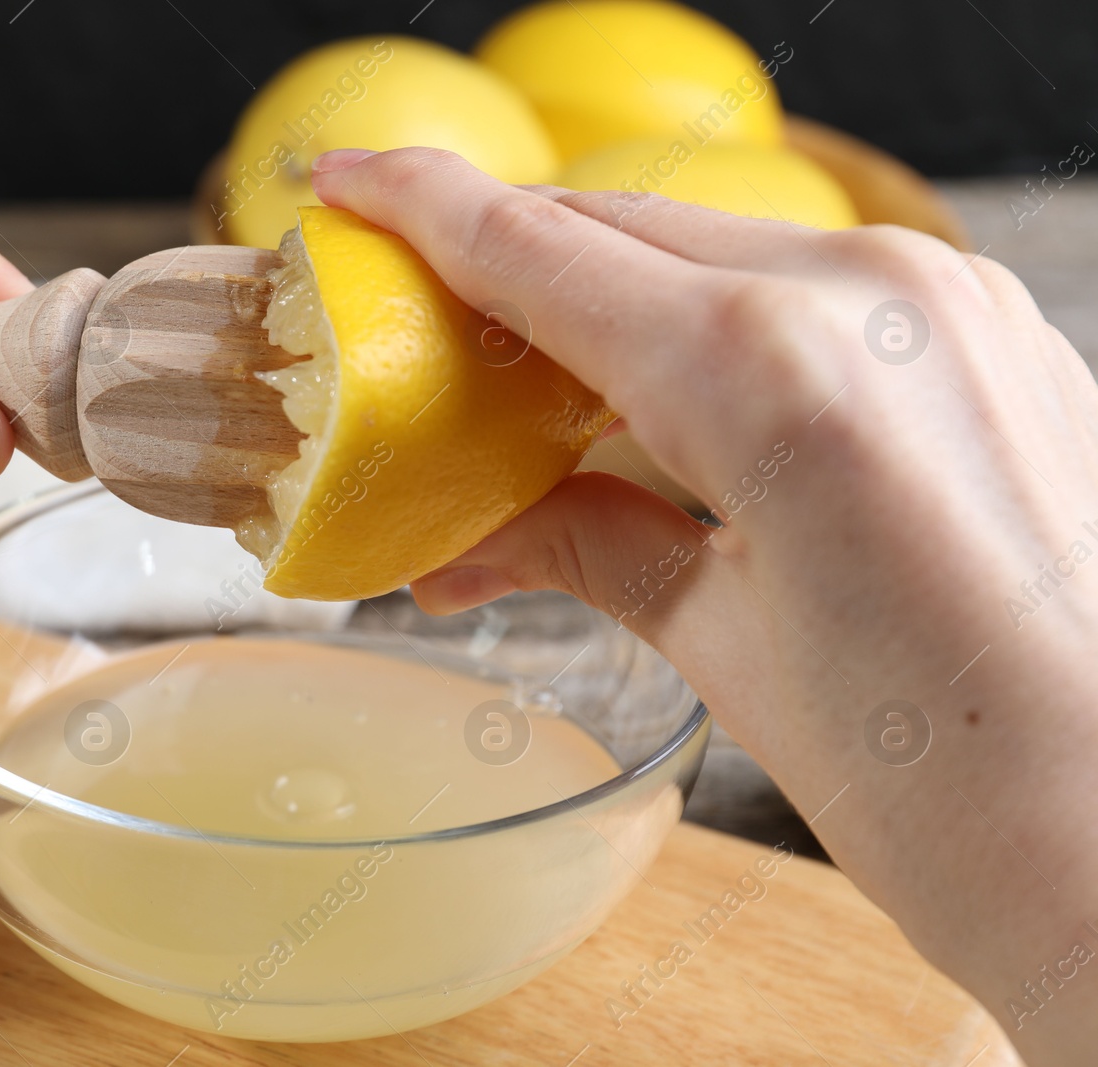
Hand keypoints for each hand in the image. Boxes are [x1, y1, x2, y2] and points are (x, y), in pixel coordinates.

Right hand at [314, 147, 1097, 1063]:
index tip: (341, 182)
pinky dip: (715, 324)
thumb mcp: (729, 656)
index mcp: (771, 373)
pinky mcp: (990, 335)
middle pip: (622, 232)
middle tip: (421, 326)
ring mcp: (947, 304)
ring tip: (540, 393)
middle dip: (506, 266)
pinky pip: (807, 289)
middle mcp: (869, 298)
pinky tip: (672, 404)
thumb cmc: (959, 794)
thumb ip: (587, 544)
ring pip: (716, 253)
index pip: (544, 249)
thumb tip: (464, 538)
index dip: (422, 208)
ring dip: (611, 300)